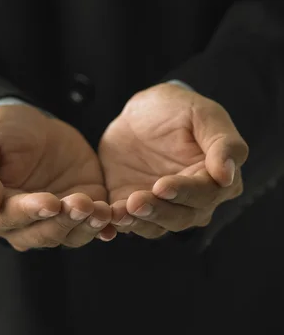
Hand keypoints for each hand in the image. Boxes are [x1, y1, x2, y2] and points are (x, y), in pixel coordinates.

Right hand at [0, 104, 115, 250]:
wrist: (32, 127)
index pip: (11, 218)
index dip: (30, 211)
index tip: (50, 202)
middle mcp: (22, 226)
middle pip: (43, 234)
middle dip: (64, 221)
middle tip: (81, 203)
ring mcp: (53, 222)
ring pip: (70, 235)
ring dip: (86, 226)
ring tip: (101, 209)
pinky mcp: (80, 214)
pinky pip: (92, 227)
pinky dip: (103, 226)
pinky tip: (112, 219)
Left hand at [99, 83, 248, 238]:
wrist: (139, 114)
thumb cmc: (178, 108)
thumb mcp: (203, 114)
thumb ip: (222, 143)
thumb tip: (227, 176)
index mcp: (217, 180)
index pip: (205, 194)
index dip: (185, 192)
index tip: (163, 186)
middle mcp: (193, 202)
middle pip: (180, 217)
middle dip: (158, 211)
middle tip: (136, 201)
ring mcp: (162, 208)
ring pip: (154, 225)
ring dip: (137, 221)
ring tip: (119, 211)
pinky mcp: (133, 209)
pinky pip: (127, 222)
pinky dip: (117, 222)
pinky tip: (107, 215)